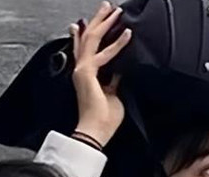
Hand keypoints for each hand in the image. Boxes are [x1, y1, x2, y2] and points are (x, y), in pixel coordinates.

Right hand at [69, 1, 132, 147]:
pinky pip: (103, 53)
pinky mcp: (87, 73)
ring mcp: (82, 70)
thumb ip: (115, 82)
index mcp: (85, 75)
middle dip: (98, 21)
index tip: (88, 22)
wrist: (96, 132)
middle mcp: (81, 70)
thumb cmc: (104, 120)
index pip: (83, 49)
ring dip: (105, 23)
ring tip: (115, 11)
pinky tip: (127, 34)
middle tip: (107, 7)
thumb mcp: (113, 95)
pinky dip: (117, 44)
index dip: (85, 34)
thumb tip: (120, 72)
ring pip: (92, 38)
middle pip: (88, 38)